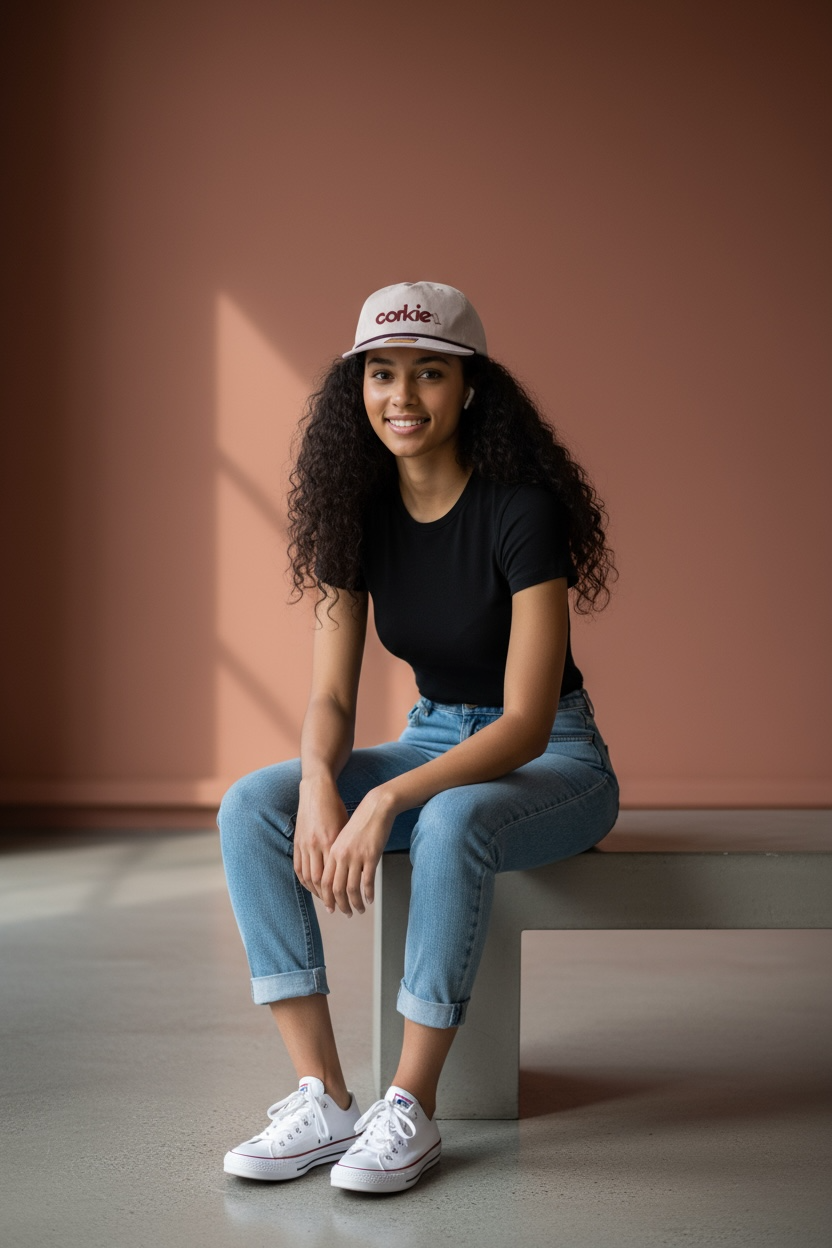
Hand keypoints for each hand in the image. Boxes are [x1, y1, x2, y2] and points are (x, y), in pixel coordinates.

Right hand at [293, 776, 348, 899]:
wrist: (316, 791)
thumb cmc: (336, 808)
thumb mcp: (346, 827)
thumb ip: (347, 848)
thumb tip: (356, 867)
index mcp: (332, 843)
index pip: (336, 876)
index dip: (343, 893)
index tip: (351, 903)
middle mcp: (317, 846)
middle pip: (321, 882)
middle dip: (331, 900)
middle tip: (339, 911)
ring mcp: (305, 845)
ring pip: (309, 878)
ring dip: (317, 894)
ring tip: (327, 903)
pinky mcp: (298, 842)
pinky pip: (299, 868)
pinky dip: (305, 881)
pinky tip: (312, 888)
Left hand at [319, 788, 395, 915]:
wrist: (376, 807)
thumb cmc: (360, 822)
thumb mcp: (343, 838)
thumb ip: (338, 855)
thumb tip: (337, 875)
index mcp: (332, 851)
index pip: (324, 882)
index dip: (326, 898)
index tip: (331, 908)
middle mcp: (341, 855)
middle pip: (335, 888)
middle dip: (340, 905)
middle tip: (346, 914)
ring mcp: (355, 856)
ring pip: (351, 888)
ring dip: (355, 903)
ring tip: (360, 910)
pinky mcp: (371, 856)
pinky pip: (367, 881)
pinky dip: (368, 894)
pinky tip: (370, 899)